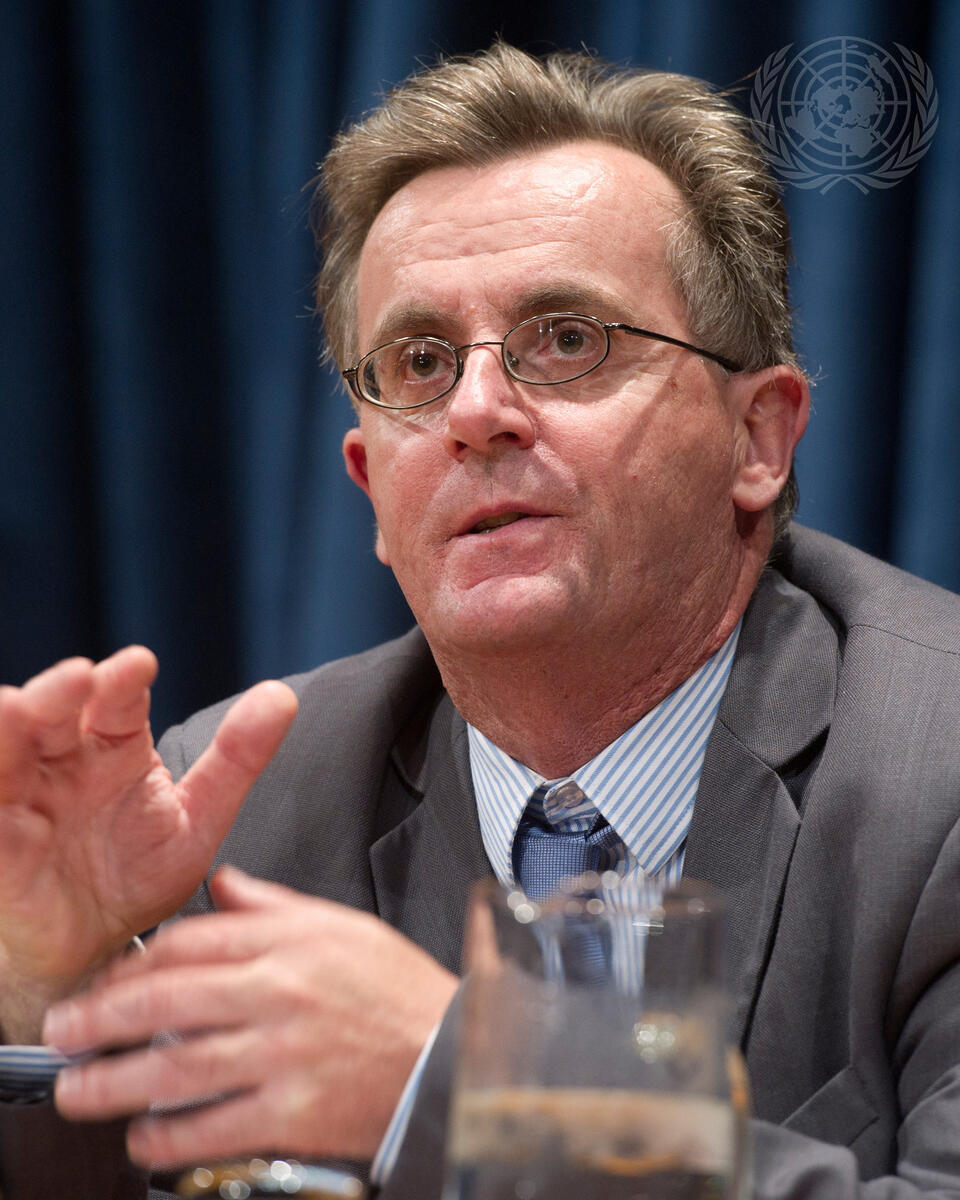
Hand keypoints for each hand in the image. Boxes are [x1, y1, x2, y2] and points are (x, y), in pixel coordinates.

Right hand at [0, 648, 296, 1032]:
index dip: (124, 680)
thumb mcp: (199, 816)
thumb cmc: (142, 872)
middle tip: (77, 679)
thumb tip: (283, 696)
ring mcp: (24, 801)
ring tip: (13, 708)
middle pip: (53, 715)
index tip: (140, 664)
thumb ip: (238, 757)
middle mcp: (65, 763)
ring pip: (6, 753)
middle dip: (59, 693)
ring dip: (8, 727)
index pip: (117, 702)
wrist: (100, 946)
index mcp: (114, 747)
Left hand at [44, 868, 458, 1168]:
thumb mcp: (342, 926)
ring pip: (178, 1065)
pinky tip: (146, 1138)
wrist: (452, 1054)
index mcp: (291, 942)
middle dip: (101, 1019)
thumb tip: (222, 884)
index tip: (106, 983)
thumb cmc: (399, 992)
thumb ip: (274, 904)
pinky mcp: (293, 1113)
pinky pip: (214, 1126)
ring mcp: (284, 1055)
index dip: (135, 963)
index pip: (192, 941)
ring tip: (80, 1089)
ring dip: (115, 1082)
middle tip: (63, 1034)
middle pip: (169, 1000)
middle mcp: (282, 993)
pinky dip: (170, 1137)